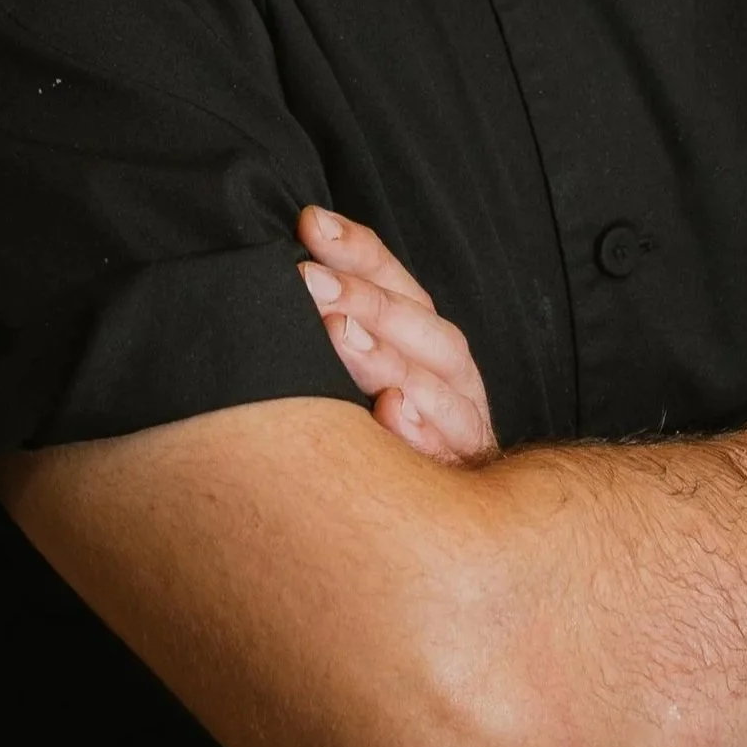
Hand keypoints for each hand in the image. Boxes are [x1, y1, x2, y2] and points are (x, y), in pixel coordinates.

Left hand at [297, 206, 496, 465]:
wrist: (440, 521)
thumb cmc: (376, 437)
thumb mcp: (356, 373)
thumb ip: (333, 328)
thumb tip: (281, 275)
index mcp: (424, 336)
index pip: (394, 281)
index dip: (356, 250)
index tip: (310, 224)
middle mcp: (449, 371)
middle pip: (419, 324)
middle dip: (364, 299)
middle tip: (310, 282)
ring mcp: (461, 422)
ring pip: (436, 382)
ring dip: (387, 355)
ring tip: (341, 335)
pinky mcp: (465, 473)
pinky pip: (451, 450)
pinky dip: (423, 431)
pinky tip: (391, 411)